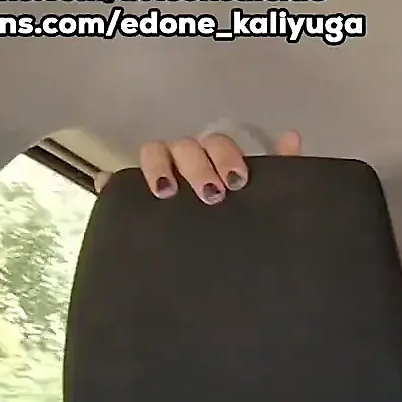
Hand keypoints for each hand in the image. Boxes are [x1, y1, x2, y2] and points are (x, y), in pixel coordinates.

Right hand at [97, 130, 303, 200]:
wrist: (221, 266)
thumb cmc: (240, 217)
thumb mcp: (262, 197)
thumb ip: (280, 169)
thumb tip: (292, 136)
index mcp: (216, 160)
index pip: (217, 144)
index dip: (226, 158)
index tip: (237, 182)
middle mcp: (187, 162)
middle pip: (185, 147)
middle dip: (198, 166)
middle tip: (211, 195)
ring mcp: (158, 175)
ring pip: (152, 152)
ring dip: (157, 166)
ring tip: (166, 192)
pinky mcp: (133, 197)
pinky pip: (116, 182)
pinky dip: (111, 183)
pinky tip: (108, 188)